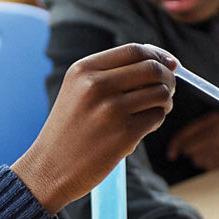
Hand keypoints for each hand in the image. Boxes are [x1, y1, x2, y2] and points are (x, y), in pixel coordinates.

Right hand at [13, 43, 175, 212]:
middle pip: (152, 68)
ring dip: (164, 102)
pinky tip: (139, 129)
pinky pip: (157, 116)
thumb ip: (113, 74)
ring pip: (160, 92)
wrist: (49, 168)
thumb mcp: (77, 92)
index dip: (158, 55)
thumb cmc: (69, 130)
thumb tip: (165, 63)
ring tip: (150, 112)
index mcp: (82, 71)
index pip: (134, 50)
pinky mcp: (124, 133)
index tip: (169, 65)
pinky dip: (155, 121)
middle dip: (168, 78)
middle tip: (166, 91)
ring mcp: (110, 109)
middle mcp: (95, 86)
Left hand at [167, 111, 218, 169]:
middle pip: (189, 149)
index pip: (185, 135)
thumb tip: (178, 143)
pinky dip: (207, 163)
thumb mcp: (217, 118)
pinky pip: (207, 166)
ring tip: (211, 150)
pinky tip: (217, 156)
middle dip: (188, 150)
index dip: (175, 145)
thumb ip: (197, 127)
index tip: (171, 153)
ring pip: (197, 159)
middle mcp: (217, 135)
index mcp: (214, 121)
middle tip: (195, 148)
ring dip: (198, 157)